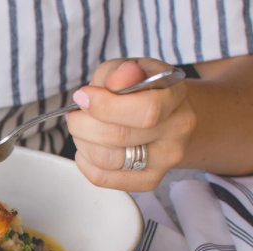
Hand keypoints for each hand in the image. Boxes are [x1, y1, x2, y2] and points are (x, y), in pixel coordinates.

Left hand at [66, 58, 196, 191]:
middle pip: (118, 137)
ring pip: (107, 160)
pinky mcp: (149, 180)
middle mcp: (177, 130)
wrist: (165, 114)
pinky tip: (87, 147)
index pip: (145, 110)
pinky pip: (103, 178)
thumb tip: (117, 80)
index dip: (105, 105)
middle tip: (76, 115)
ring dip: (82, 143)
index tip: (83, 97)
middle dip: (83, 124)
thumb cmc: (141, 88)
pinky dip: (85, 162)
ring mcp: (166, 159)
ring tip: (81, 129)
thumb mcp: (129, 68)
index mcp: (176, 96)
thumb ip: (119, 72)